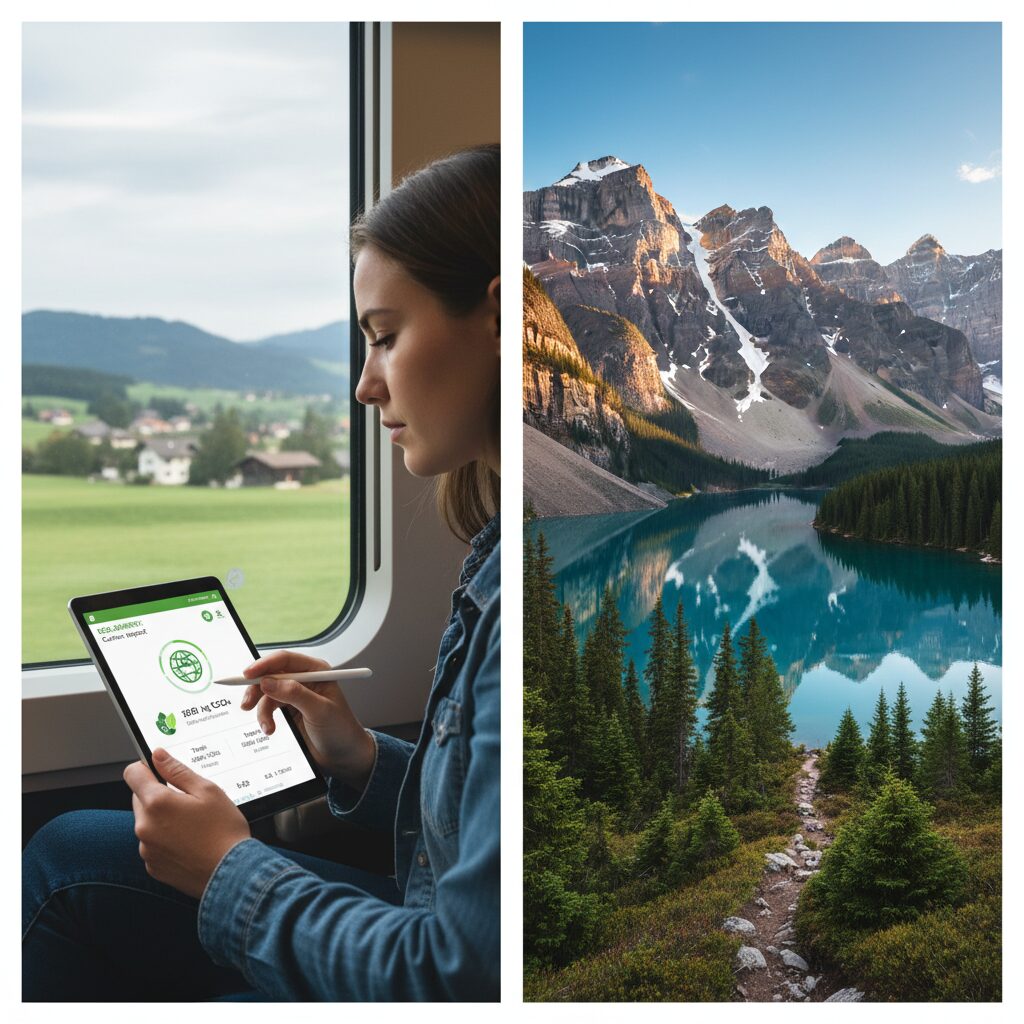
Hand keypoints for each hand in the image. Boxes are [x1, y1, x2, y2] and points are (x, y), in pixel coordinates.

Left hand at [123, 748, 250, 899]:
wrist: (231, 874)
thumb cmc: (224, 831)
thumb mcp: (208, 791)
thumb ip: (178, 771)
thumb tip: (158, 756)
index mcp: (157, 803)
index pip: (133, 774)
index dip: (146, 767)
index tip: (160, 770)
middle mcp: (144, 826)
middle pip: (140, 798)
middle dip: (159, 795)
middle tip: (188, 802)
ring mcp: (146, 849)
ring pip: (147, 822)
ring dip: (162, 819)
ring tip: (193, 825)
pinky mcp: (152, 866)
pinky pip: (152, 844)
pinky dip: (165, 840)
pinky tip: (189, 842)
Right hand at [240, 650, 376, 791]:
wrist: (342, 756)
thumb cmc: (340, 730)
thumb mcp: (319, 710)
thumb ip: (295, 694)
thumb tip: (268, 682)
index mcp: (316, 671)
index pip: (285, 660)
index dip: (264, 665)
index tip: (247, 675)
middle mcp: (304, 679)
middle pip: (271, 675)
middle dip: (256, 689)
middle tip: (246, 704)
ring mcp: (295, 694)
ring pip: (267, 693)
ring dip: (262, 710)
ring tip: (267, 727)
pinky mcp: (288, 709)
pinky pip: (268, 707)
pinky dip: (265, 717)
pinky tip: (270, 729)